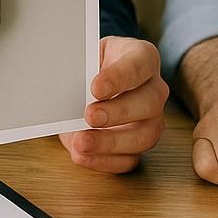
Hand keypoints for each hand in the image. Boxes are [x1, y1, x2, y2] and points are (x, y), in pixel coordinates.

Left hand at [58, 36, 168, 172]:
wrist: (88, 84)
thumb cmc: (91, 67)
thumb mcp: (86, 56)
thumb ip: (81, 66)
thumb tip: (63, 82)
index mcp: (143, 58)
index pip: (140, 64)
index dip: (120, 77)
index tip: (96, 87)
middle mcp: (154, 89)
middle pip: (149, 102)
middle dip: (118, 112)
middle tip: (90, 116)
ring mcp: (152, 120)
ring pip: (145, 135)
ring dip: (111, 142)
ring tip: (82, 142)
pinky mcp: (139, 144)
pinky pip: (129, 159)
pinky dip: (104, 160)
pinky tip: (82, 155)